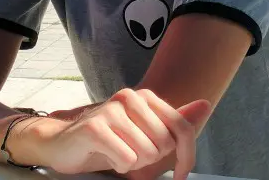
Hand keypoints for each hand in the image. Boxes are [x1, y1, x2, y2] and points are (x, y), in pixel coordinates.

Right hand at [34, 88, 210, 179]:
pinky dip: (118, 166)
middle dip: (151, 160)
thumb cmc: (108, 141)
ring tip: (117, 154)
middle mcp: (129, 97)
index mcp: (145, 97)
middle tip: (131, 155)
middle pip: (164, 144)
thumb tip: (206, 104)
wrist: (62, 143)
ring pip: (146, 153)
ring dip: (133, 163)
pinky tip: (105, 156)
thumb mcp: (147, 134)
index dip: (186, 157)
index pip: (182, 129)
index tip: (179, 174)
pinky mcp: (95, 127)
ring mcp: (111, 110)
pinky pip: (126, 159)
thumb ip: (176, 122)